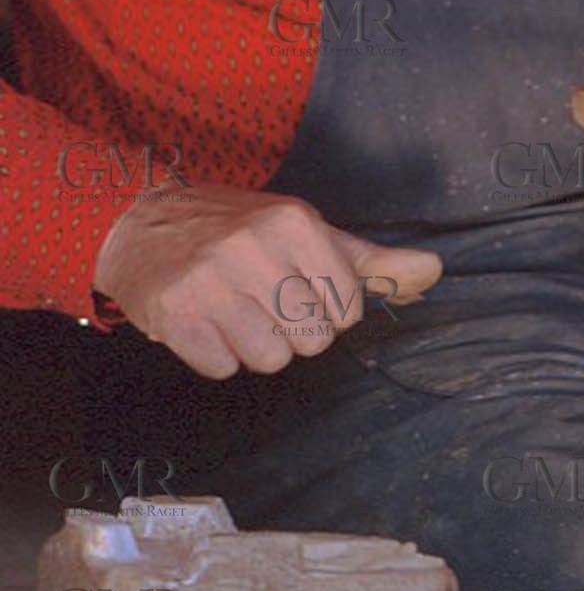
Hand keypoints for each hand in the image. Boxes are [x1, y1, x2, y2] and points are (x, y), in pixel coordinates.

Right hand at [94, 182, 441, 378]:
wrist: (143, 223)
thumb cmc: (239, 230)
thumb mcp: (307, 232)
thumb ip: (371, 261)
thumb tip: (434, 271)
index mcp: (294, 223)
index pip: (347, 309)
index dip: (327, 309)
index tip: (297, 286)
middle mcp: (253, 248)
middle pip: (312, 340)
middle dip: (293, 331)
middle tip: (263, 300)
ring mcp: (211, 282)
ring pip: (270, 359)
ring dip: (254, 345)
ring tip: (234, 310)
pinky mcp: (176, 315)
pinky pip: (223, 368)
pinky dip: (217, 353)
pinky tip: (206, 320)